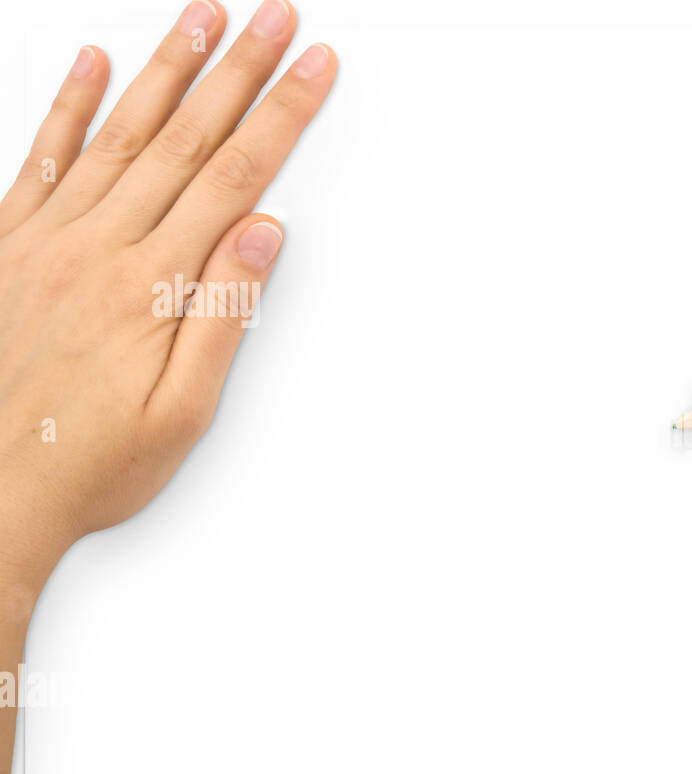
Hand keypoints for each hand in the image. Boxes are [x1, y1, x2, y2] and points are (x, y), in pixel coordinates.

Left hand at [0, 1, 334, 589]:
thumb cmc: (90, 464)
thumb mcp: (181, 410)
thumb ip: (222, 313)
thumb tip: (262, 231)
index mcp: (149, 284)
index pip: (233, 177)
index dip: (280, 116)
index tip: (313, 67)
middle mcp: (97, 245)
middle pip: (183, 137)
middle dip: (238, 71)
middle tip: (275, 16)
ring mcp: (46, 239)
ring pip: (118, 132)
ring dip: (165, 69)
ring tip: (204, 18)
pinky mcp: (7, 246)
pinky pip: (41, 159)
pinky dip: (67, 108)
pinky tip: (89, 64)